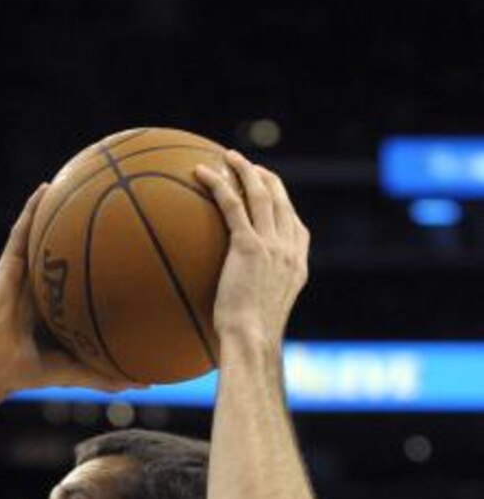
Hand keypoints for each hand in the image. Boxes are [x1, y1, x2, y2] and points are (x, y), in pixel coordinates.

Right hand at [0, 187, 134, 396]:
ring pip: (44, 235)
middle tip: (117, 207)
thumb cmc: (28, 370)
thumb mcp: (77, 370)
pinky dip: (31, 209)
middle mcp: (43, 285)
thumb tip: (149, 385)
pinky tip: (45, 188)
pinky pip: (21, 231)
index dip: (105, 263)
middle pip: (68, 250)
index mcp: (58, 307)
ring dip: (58, 208)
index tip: (133, 248)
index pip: (84, 280)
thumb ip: (108, 374)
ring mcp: (24, 273)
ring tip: (81, 180)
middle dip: (88, 229)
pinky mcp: (8, 266)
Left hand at [195, 150, 308, 345]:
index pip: (295, 225)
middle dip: (265, 178)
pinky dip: (218, 184)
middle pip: (281, 201)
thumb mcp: (262, 316)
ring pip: (261, 194)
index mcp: (297, 265)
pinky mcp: (250, 246)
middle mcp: (290, 249)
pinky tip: (201, 173)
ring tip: (227, 157)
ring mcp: (273, 245)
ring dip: (244, 170)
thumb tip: (234, 305)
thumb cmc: (250, 339)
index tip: (268, 191)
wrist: (253, 341)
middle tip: (246, 166)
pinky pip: (233, 205)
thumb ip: (255, 299)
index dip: (282, 202)